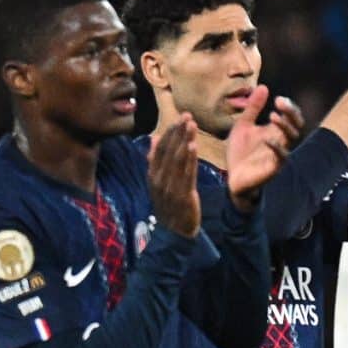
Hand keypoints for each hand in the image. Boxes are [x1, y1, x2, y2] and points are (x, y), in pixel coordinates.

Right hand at [148, 113, 202, 237]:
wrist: (175, 231)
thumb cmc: (169, 204)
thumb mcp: (159, 181)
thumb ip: (157, 161)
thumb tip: (155, 139)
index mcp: (153, 174)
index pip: (160, 149)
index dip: (170, 132)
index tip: (179, 118)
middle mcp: (159, 179)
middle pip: (169, 151)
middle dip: (178, 132)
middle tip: (187, 115)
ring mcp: (170, 187)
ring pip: (178, 160)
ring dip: (185, 140)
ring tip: (191, 125)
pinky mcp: (183, 195)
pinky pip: (187, 174)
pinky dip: (190, 160)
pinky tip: (194, 146)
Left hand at [223, 84, 295, 205]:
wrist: (233, 178)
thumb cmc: (240, 153)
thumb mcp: (243, 125)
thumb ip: (253, 108)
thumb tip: (264, 87)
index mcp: (275, 131)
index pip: (291, 117)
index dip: (289, 107)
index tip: (278, 99)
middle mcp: (281, 141)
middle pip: (296, 125)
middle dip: (291, 113)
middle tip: (281, 102)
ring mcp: (279, 154)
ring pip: (292, 138)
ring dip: (284, 126)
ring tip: (273, 117)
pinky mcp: (274, 167)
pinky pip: (282, 157)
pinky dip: (277, 147)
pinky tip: (268, 139)